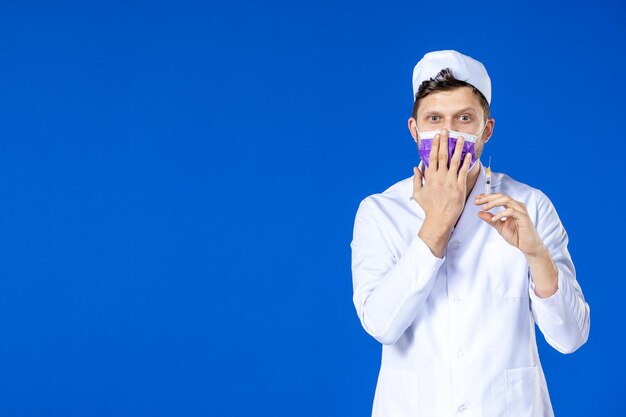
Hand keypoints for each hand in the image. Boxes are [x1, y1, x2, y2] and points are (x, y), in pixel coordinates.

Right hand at [413, 129, 471, 256]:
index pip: (432, 157)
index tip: (436, 136)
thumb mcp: (417, 193)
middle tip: (446, 131)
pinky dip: (466, 162)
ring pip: (455, 161)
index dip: (434, 145)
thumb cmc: (429, 207)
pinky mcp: (460, 186)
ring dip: (458, 148)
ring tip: (461, 138)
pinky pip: (464, 171)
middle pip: (442, 155)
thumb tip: (415, 167)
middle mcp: (440, 177)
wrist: (440, 218)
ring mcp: (450, 181)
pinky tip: (469, 154)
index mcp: (430, 177)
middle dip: (444, 142)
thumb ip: (416, 179)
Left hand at [474, 193, 545, 257]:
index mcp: (511, 207)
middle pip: (501, 196)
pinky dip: (500, 214)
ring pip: (506, 200)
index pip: (498, 197)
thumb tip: (479, 213)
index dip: (486, 197)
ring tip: (483, 208)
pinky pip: (511, 211)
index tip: (476, 199)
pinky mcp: (523, 217)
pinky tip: (493, 218)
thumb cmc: (517, 236)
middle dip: (487, 198)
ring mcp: (521, 211)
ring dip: (493, 203)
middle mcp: (517, 206)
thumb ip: (490, 219)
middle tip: (477, 202)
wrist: (528, 246)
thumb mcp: (499, 227)